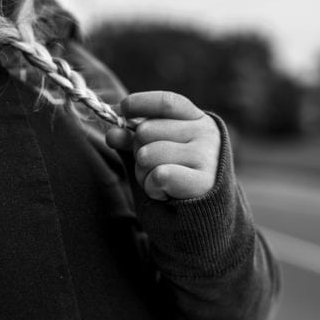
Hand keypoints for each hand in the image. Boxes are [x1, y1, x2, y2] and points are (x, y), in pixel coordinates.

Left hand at [105, 91, 220, 200]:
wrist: (204, 216)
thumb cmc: (176, 178)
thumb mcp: (154, 152)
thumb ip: (133, 139)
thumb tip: (112, 132)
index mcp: (196, 120)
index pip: (166, 103)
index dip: (140, 103)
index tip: (123, 110)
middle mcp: (205, 133)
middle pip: (146, 130)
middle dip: (137, 152)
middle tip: (152, 167)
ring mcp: (206, 156)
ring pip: (147, 155)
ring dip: (143, 173)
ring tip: (159, 182)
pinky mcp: (204, 182)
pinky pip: (159, 175)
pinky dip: (152, 188)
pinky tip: (165, 193)